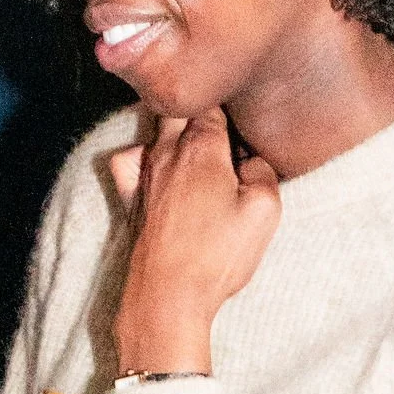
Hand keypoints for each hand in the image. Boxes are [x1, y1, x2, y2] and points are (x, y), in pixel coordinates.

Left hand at [110, 112, 280, 374]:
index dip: (230, 99)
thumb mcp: (264, 211)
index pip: (212, 99)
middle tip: (226, 127)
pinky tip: (158, 166)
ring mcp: (144, 171)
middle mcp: (168, 150)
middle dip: (201, 106)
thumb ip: (264, 170)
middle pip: (180, 105)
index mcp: (202, 146)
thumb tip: (253, 158)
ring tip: (199, 142)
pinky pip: (129, 158)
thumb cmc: (216, 255)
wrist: (167, 294)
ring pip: (155, 127)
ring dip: (175, 125)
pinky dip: (142, 153)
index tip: (244, 111)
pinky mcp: (131, 196)